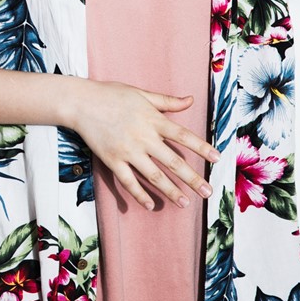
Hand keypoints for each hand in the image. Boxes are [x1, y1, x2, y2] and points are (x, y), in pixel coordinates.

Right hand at [70, 79, 218, 209]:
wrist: (82, 103)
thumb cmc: (113, 95)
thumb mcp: (143, 94)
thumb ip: (167, 101)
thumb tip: (190, 100)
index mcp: (154, 120)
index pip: (184, 136)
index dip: (201, 147)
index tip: (217, 158)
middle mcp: (144, 137)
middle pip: (173, 162)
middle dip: (192, 178)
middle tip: (207, 192)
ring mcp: (128, 151)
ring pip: (154, 176)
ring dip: (171, 191)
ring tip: (185, 203)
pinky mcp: (113, 161)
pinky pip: (129, 182)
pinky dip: (140, 195)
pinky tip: (151, 206)